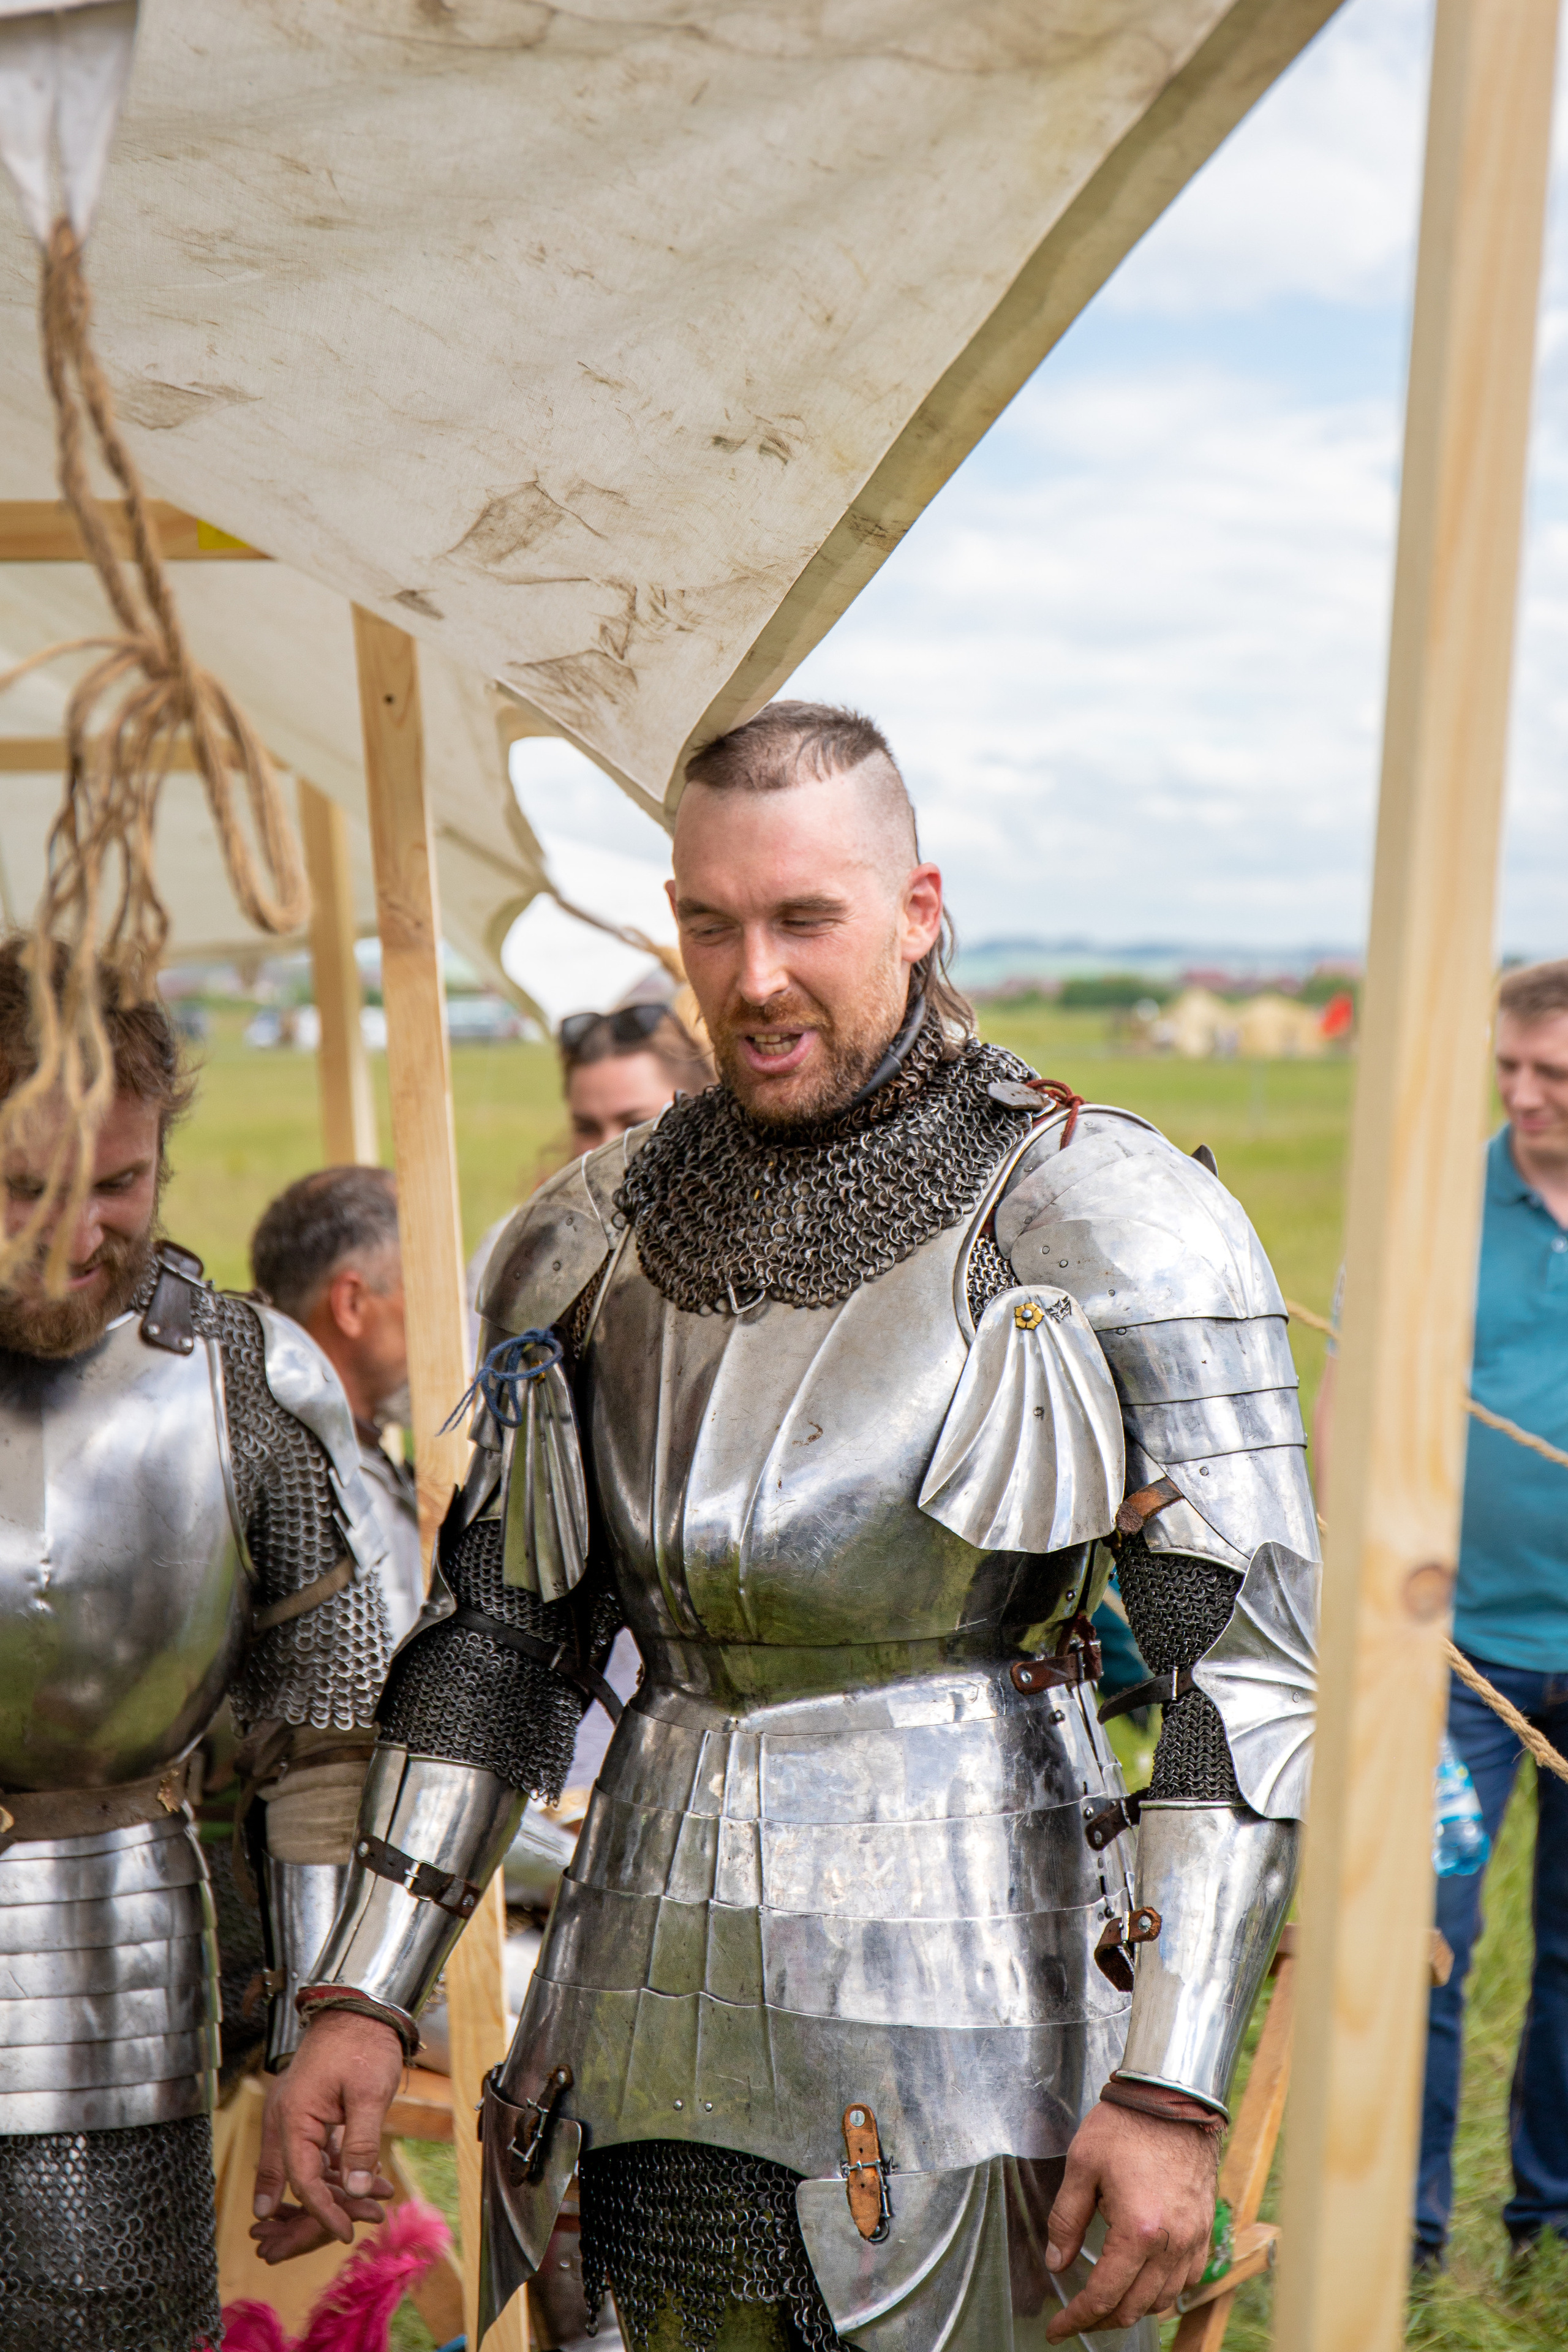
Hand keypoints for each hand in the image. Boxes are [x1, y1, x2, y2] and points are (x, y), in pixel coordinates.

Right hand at [254, 2010, 405, 2249]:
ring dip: (335, 2188)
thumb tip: (357, 2190)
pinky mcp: (308, 2113)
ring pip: (307, 2167)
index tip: (344, 2233)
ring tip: (370, 2205)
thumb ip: (361, 2144)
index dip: (322, 2211)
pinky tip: (364, 2180)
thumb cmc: (364, 2044)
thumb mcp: (368, 2095)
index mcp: (293, 2116)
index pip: (302, 2179)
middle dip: (320, 2208)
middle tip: (350, 2228)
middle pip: (294, 2180)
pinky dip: (338, 2168)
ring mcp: (294, 2116)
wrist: (360, 2007)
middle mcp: (285, 2119)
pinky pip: (316, 2151)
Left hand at [1044, 2100, 1218, 2340]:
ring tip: (1107, 2302)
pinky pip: (1187, 2279)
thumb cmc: (1126, 2126)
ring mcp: (1193, 2239)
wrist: (1173, 2099)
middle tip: (1077, 2319)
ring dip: (1133, 2307)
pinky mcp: (1204, 2229)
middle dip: (1101, 2320)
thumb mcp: (1082, 2166)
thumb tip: (1056, 2261)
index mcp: (1138, 2231)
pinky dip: (1163, 2290)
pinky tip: (1144, 2281)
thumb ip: (1066, 2219)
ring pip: (1163, 2299)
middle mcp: (1171, 2244)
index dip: (1077, 2319)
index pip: (1104, 2295)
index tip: (1057, 2331)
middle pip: (1135, 2307)